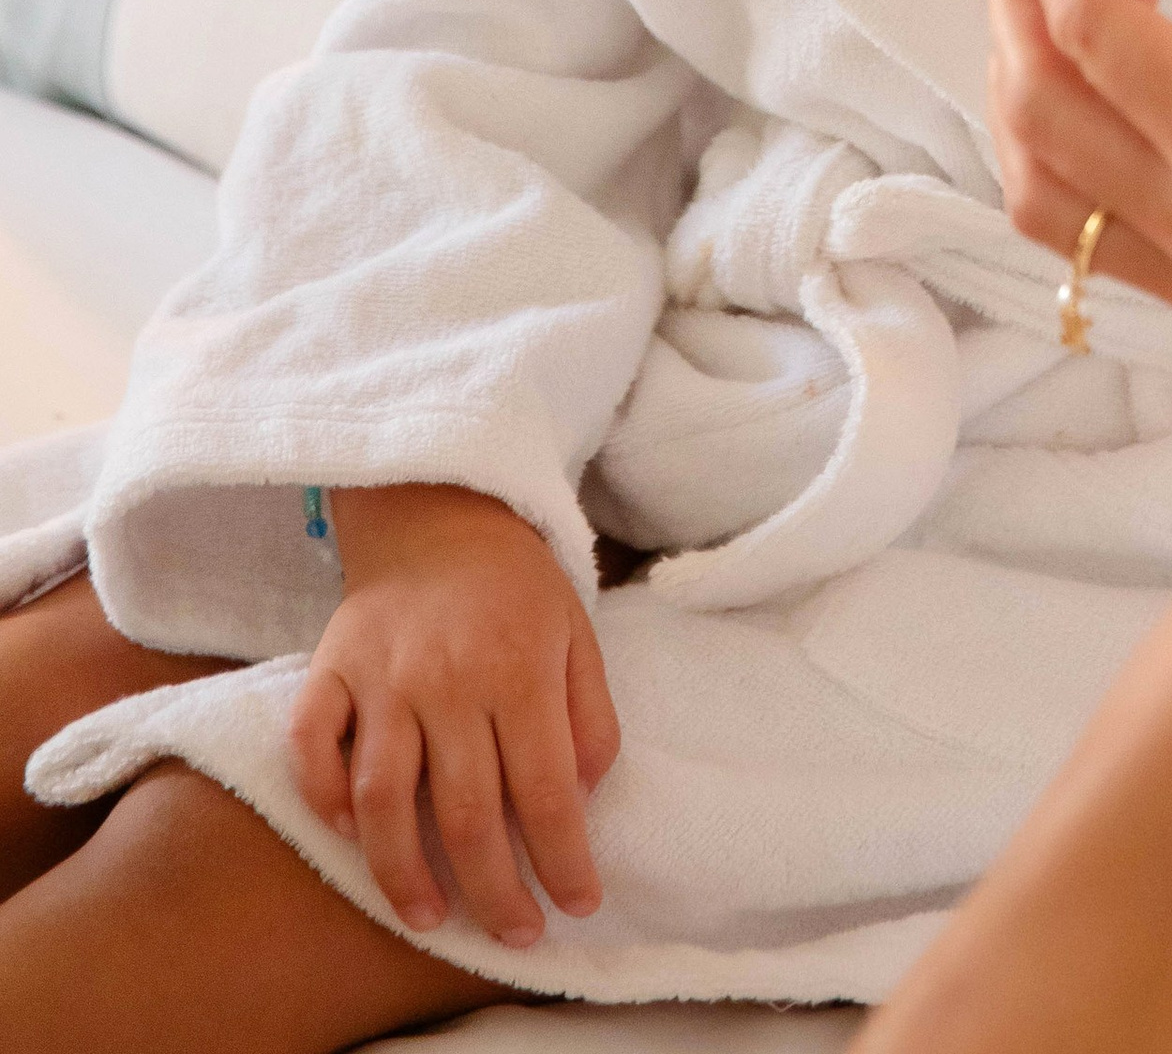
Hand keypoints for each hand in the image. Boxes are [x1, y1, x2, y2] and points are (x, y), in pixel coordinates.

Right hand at [287, 482, 619, 948]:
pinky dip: (324, 799)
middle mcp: (448, 679)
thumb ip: (589, 716)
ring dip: (403, 872)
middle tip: (514, 932)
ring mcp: (382, 676)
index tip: (576, 905)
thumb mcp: (578, 633)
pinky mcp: (330, 668)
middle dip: (494, 891)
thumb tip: (579, 801)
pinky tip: (350, 836)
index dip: (563, 860)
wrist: (439, 507)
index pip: (546, 791)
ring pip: (383, 798)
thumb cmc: (517, 584)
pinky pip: (313, 747)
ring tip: (430, 917)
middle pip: (467, 813)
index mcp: (519, 669)